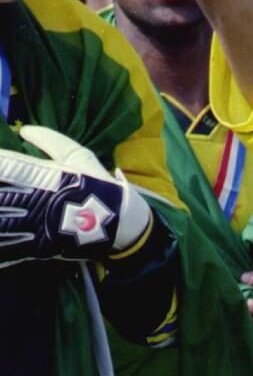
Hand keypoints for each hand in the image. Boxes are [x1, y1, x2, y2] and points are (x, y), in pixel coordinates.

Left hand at [0, 125, 151, 266]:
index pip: (6, 167)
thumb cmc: (97, 186)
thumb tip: (24, 130)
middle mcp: (35, 199)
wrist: (117, 223)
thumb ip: (51, 141)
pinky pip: (5, 245)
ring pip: (1, 217)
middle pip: (0, 194)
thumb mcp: (80, 157)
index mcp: (45, 174)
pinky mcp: (33, 246)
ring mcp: (33, 225)